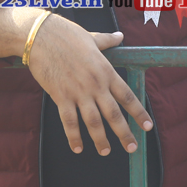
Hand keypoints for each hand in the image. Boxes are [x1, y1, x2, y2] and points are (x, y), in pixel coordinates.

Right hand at [0, 7, 152, 154]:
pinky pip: (69, 121)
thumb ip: (107, 41)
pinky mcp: (60, 96)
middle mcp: (95, 84)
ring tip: (105, 152)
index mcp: (105, 70)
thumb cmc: (65, 34)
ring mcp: (78, 92)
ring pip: (93, 122)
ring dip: (101, 140)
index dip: (138, 113)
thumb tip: (120, 35)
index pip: (127, 96)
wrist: (39, 36)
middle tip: (132, 148)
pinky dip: (74, 137)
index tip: (148, 126)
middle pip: (114, 114)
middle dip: (125, 133)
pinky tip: (78, 148)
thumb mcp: (91, 37)